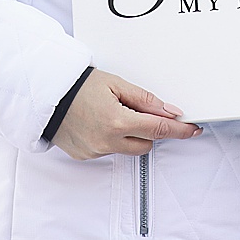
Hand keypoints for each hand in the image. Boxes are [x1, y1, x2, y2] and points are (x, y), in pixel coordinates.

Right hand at [52, 69, 200, 160]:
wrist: (46, 94)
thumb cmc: (78, 86)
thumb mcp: (115, 84)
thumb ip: (145, 99)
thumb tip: (171, 111)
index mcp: (118, 122)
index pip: (160, 129)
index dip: (180, 130)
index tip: (192, 130)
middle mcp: (107, 141)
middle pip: (146, 143)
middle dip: (147, 129)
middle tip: (134, 111)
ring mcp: (96, 151)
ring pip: (128, 149)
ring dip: (128, 135)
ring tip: (109, 115)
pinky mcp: (86, 156)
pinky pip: (109, 150)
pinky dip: (109, 139)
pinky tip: (96, 123)